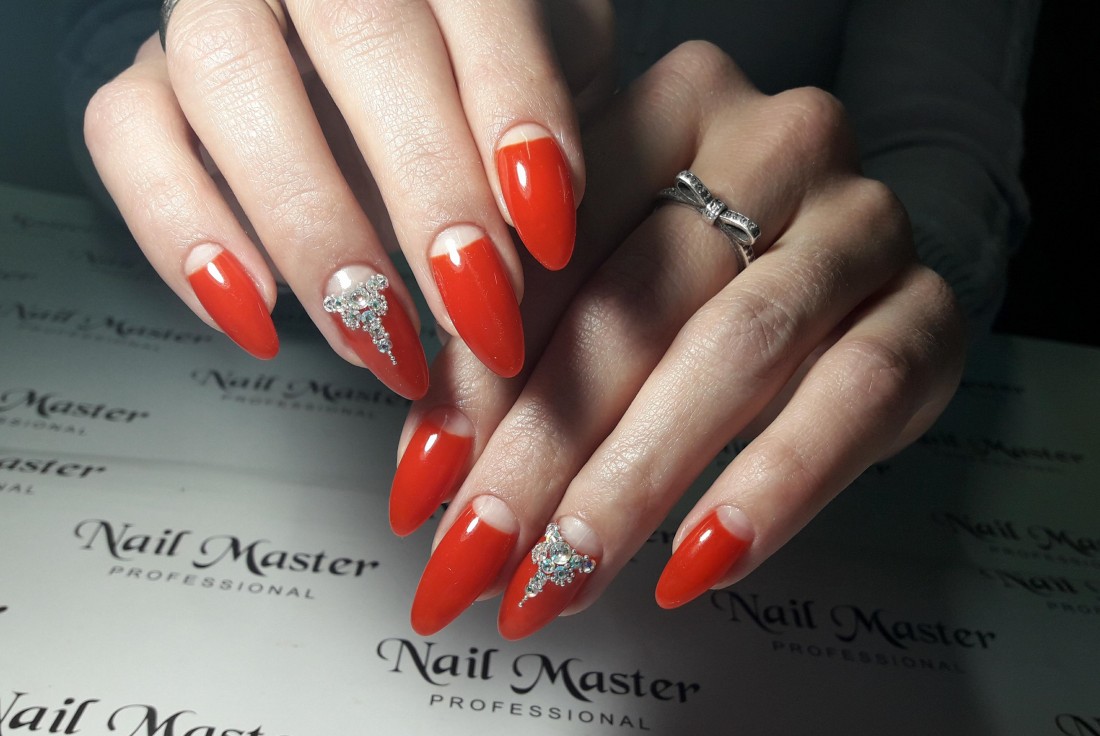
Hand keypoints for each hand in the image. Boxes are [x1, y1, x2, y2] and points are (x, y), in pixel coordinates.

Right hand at [84, 0, 612, 396]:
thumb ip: (559, 128)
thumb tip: (555, 228)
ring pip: (228, 80)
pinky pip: (127, 137)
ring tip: (377, 336)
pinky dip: (182, 235)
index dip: (514, 104)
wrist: (398, 85)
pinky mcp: (151, 83)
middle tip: (477, 303)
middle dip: (424, 183)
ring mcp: (218, 13)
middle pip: (356, 32)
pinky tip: (259, 318)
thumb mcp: (556, 79)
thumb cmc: (484, 84)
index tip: (547, 223)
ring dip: (310, 225)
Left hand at [392, 42, 967, 636]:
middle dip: (546, 445)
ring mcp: (863, 224)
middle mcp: (777, 143)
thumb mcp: (593, 276)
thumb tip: (430, 469)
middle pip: (641, 300)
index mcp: (672, 103)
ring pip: (740, 352)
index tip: (425, 483)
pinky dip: (770, 488)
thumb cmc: (691, 267)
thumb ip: (510, 341)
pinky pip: (854, 400)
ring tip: (564, 576)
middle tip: (478, 551)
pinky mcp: (927, 310)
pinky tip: (696, 563)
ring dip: (638, 482)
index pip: (557, 240)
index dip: (481, 372)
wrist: (844, 255)